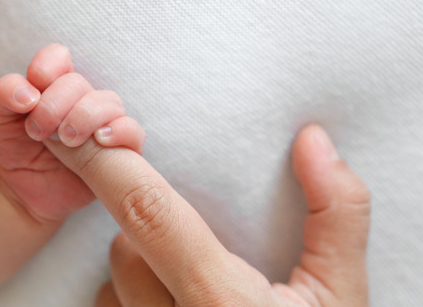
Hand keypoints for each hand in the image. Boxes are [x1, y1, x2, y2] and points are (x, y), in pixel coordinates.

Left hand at [0, 44, 144, 223]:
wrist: (23, 191)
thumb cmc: (15, 149)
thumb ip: (6, 94)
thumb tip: (28, 94)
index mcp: (53, 85)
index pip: (58, 57)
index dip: (46, 69)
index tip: (29, 99)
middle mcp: (81, 99)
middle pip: (78, 83)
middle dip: (54, 105)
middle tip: (37, 132)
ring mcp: (102, 123)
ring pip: (109, 102)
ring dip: (84, 117)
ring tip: (66, 140)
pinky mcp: (119, 150)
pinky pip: (133, 131)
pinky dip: (120, 130)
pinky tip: (101, 140)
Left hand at [45, 124, 370, 305]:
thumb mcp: (344, 297)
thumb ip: (337, 216)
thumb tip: (313, 140)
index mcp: (220, 302)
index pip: (147, 213)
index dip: (108, 165)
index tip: (78, 132)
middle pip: (124, 251)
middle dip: (148, 231)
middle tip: (197, 247)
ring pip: (112, 291)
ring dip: (139, 276)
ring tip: (191, 290)